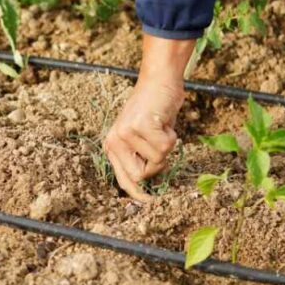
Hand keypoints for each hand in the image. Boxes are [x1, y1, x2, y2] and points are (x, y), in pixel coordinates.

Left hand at [104, 35, 194, 200]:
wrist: (159, 81)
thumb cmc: (154, 111)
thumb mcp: (143, 138)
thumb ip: (142, 159)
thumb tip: (147, 188)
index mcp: (113, 146)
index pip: (124, 179)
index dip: (137, 194)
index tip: (150, 203)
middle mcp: (115, 141)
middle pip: (143, 174)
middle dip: (158, 162)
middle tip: (160, 141)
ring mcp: (125, 133)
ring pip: (157, 160)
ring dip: (167, 145)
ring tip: (161, 127)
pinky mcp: (139, 126)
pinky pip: (165, 146)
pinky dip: (171, 136)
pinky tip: (164, 122)